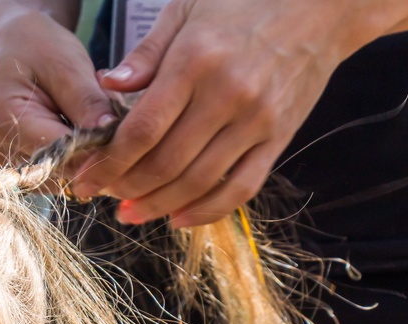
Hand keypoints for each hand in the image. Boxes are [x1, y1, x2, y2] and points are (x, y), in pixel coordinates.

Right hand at [0, 9, 119, 178]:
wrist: (9, 47)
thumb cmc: (36, 48)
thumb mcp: (65, 65)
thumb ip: (88, 104)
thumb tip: (116, 139)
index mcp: (6, 125)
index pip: (64, 156)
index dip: (102, 147)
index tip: (124, 119)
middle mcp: (3, 156)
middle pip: (68, 173)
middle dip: (100, 147)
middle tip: (110, 105)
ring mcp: (12, 169)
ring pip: (70, 178)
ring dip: (94, 151)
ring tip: (94, 110)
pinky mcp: (26, 173)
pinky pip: (65, 174)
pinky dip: (84, 154)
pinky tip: (84, 125)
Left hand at [72, 0, 374, 227]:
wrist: (323, 3)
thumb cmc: (245, 1)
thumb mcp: (187, 9)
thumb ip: (146, 54)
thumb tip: (106, 86)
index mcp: (195, 61)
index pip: (142, 129)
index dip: (108, 163)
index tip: (84, 178)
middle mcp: (227, 95)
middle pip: (165, 163)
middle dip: (125, 188)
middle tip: (102, 196)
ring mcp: (257, 120)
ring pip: (198, 182)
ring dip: (158, 205)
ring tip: (130, 213)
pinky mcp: (280, 137)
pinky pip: (241, 187)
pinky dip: (207, 210)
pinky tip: (178, 218)